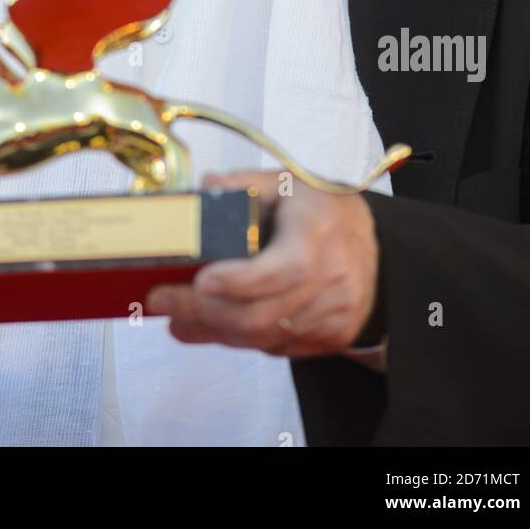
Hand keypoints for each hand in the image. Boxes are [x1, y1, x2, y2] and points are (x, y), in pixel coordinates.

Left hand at [145, 171, 379, 358]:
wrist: (370, 239)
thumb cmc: (319, 207)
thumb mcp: (285, 181)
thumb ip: (244, 183)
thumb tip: (205, 186)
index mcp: (317, 233)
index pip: (281, 270)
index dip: (239, 282)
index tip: (200, 280)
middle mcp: (332, 279)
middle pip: (262, 314)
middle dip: (203, 312)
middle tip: (160, 300)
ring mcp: (334, 313)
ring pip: (264, 336)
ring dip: (214, 331)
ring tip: (174, 318)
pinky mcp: (332, 336)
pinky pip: (277, 347)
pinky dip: (239, 339)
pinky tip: (209, 327)